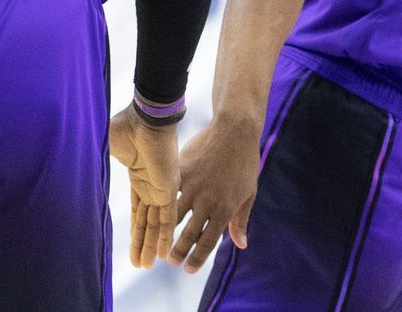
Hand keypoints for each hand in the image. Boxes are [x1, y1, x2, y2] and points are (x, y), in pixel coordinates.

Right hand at [108, 105, 179, 267]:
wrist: (145, 118)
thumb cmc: (126, 127)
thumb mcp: (106, 147)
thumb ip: (95, 161)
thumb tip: (73, 165)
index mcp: (137, 177)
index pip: (136, 211)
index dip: (134, 230)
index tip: (131, 246)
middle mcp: (150, 187)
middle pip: (146, 222)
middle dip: (141, 243)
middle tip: (140, 265)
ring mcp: (161, 189)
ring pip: (156, 224)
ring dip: (150, 246)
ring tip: (147, 266)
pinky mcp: (169, 189)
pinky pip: (167, 218)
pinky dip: (164, 236)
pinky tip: (163, 253)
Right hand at [169, 119, 259, 272]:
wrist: (234, 131)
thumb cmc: (245, 163)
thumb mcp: (248, 193)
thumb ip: (241, 220)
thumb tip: (240, 245)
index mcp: (224, 210)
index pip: (207, 242)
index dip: (197, 258)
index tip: (188, 269)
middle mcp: (207, 201)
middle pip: (189, 233)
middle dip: (178, 251)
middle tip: (170, 261)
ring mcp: (192, 186)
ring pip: (174, 215)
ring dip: (165, 230)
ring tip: (157, 241)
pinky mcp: (182, 171)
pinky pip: (169, 191)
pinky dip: (161, 202)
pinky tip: (153, 210)